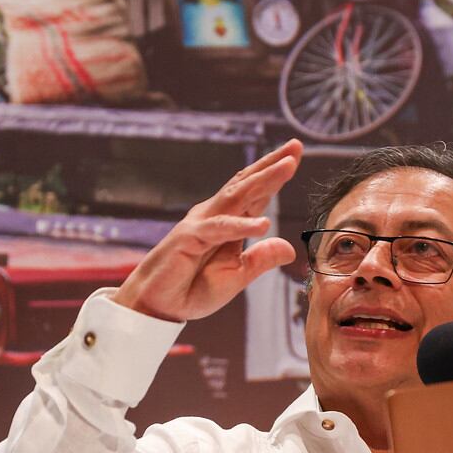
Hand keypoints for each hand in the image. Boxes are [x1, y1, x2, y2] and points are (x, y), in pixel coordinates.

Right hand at [112, 141, 301, 322]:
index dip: (275, 176)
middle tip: (295, 146)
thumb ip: (260, 260)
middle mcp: (215, 216)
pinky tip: (263, 223)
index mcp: (228, 224)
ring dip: (263, 180)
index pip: (255, 194)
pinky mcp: (190, 238)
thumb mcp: (236, 276)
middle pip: (247, 184)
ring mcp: (202, 223)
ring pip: (237, 196)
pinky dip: (242, 226)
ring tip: (288, 165)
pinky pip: (220, 229)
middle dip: (272, 165)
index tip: (295, 156)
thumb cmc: (192, 289)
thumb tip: (290, 248)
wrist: (157, 306)